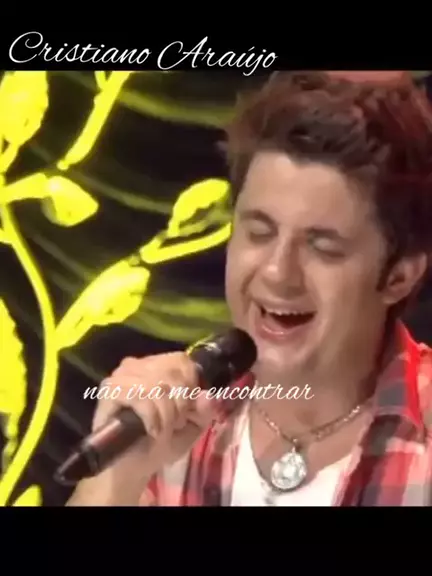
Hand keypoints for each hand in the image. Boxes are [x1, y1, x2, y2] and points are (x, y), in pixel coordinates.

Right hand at [68, 351, 219, 505]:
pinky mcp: (109, 391)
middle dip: (180, 405)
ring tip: (162, 430)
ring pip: (156, 386)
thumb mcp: (192, 427)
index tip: (188, 409)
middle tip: (175, 424)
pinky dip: (152, 417)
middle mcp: (136, 366)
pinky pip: (140, 397)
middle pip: (171, 373)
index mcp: (156, 366)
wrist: (132, 468)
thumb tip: (208, 396)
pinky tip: (151, 430)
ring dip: (166, 414)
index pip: (181, 360)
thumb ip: (204, 410)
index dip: (190, 384)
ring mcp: (121, 377)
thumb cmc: (160, 443)